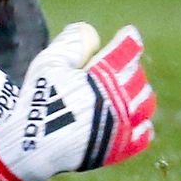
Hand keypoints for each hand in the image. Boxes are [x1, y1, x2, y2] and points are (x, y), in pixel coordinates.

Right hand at [0, 23, 154, 180]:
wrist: (35, 144)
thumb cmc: (40, 98)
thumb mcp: (49, 62)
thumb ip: (71, 43)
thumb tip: (90, 32)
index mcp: (102, 78)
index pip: (124, 53)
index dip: (129, 41)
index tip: (130, 33)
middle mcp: (118, 101)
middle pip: (136, 77)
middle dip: (130, 65)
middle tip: (121, 61)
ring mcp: (122, 127)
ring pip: (145, 104)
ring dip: (140, 91)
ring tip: (130, 87)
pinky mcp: (120, 149)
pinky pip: (144, 135)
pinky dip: (143, 123)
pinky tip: (136, 118)